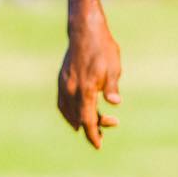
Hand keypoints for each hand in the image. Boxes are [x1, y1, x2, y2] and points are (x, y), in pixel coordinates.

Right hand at [58, 7, 121, 148]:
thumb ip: (112, 87)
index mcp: (85, 89)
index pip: (88, 119)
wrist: (84, 31)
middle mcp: (71, 89)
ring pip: (67, 112)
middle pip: (79, 118)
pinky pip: (62, 102)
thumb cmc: (103, 49)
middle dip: (92, 126)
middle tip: (112, 123)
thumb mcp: (114, 67)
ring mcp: (64, 84)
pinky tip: (75, 113)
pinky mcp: (61, 79)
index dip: (93, 134)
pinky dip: (68, 112)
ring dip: (79, 120)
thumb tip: (115, 103)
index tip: (98, 145)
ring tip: (92, 124)